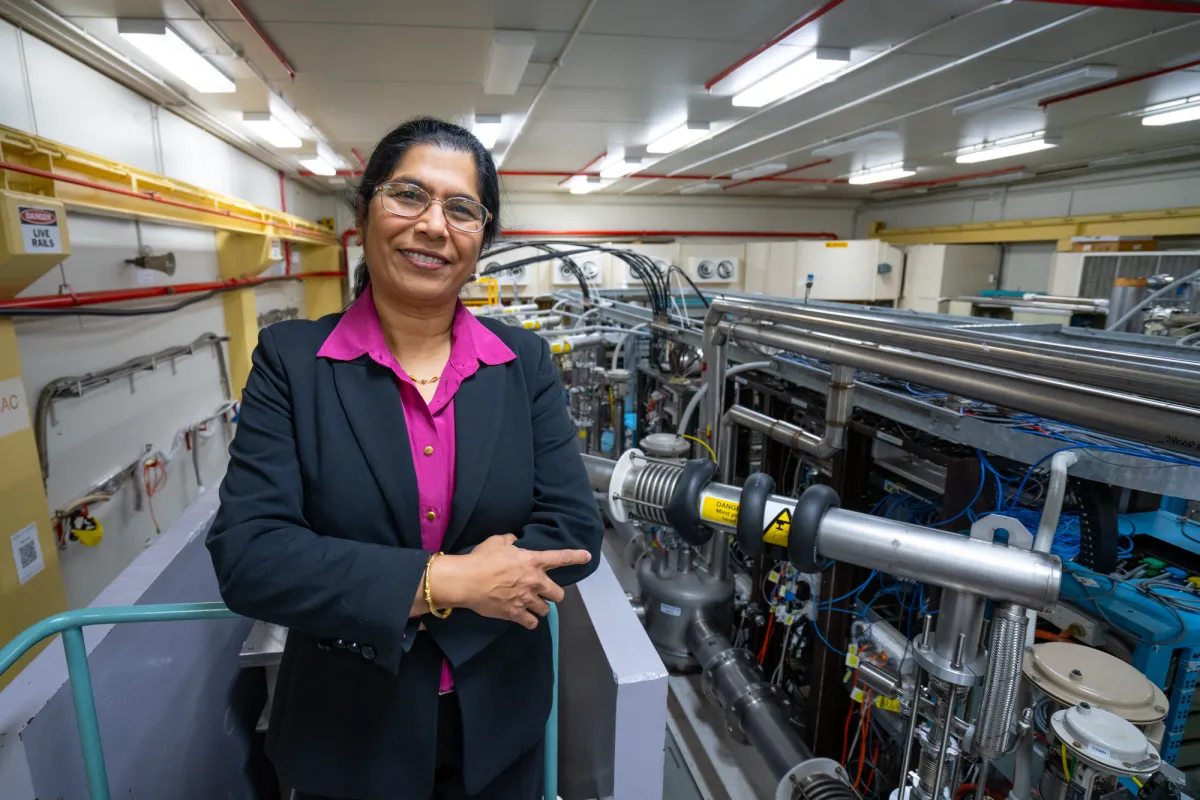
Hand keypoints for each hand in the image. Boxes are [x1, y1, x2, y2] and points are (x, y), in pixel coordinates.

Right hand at [432, 534, 591, 629]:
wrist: (466, 581)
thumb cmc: (481, 558)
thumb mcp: (497, 541)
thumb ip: (511, 540)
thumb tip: (515, 541)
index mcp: (532, 561)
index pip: (560, 558)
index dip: (576, 557)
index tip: (587, 557)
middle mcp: (534, 581)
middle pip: (558, 594)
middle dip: (554, 594)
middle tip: (545, 593)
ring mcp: (526, 599)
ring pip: (546, 610)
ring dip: (541, 608)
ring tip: (533, 605)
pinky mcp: (515, 614)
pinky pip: (531, 622)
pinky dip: (529, 621)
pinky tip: (526, 618)